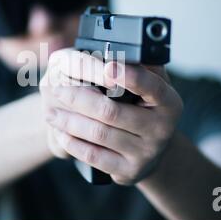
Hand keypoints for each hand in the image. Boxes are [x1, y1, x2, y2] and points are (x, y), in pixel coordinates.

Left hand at [39, 48, 182, 184]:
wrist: (151, 151)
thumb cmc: (144, 108)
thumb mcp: (152, 84)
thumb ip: (141, 66)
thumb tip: (119, 48)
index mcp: (169, 102)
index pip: (151, 86)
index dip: (128, 76)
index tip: (107, 66)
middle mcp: (162, 129)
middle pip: (111, 111)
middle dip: (78, 98)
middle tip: (55, 88)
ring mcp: (146, 153)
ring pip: (99, 133)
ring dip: (69, 121)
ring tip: (50, 111)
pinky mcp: (129, 171)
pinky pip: (94, 156)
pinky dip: (73, 142)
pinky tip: (61, 131)